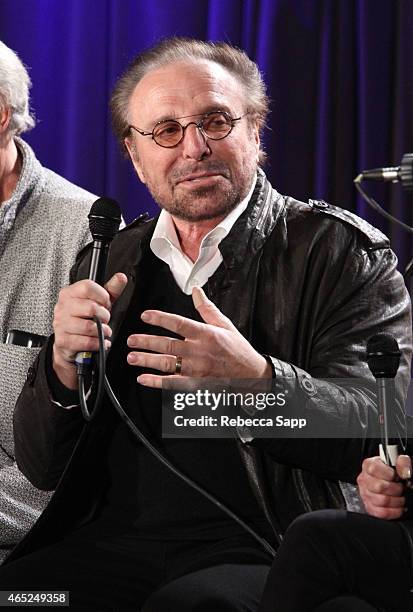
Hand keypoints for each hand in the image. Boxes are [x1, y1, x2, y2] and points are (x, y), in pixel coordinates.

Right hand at [53, 273, 127, 388]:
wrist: (69, 341)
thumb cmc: (84, 318)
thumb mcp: (98, 301)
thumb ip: (111, 289)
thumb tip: (121, 277)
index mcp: (69, 293)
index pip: (87, 287)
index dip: (102, 296)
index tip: (105, 303)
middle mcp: (62, 307)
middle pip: (91, 308)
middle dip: (104, 316)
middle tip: (104, 319)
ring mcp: (61, 324)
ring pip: (90, 327)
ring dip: (102, 331)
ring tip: (103, 331)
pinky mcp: (64, 341)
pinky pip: (87, 342)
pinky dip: (98, 343)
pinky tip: (99, 341)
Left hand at [127, 286, 271, 387]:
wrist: (251, 375)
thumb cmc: (238, 350)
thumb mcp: (225, 325)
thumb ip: (207, 309)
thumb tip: (196, 291)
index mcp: (206, 334)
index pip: (179, 323)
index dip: (161, 319)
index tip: (145, 316)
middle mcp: (199, 351)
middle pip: (168, 345)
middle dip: (147, 342)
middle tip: (131, 339)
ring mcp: (196, 369)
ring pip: (167, 364)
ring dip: (148, 360)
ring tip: (132, 357)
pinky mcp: (196, 384)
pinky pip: (173, 383)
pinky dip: (157, 382)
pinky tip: (143, 379)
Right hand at [357, 455, 411, 518]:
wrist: (392, 482)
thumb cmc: (394, 472)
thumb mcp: (399, 462)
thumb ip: (403, 462)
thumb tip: (404, 472)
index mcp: (369, 465)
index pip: (373, 469)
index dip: (388, 474)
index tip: (396, 476)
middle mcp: (364, 479)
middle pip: (379, 487)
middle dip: (396, 488)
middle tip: (401, 487)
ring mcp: (365, 494)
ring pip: (381, 501)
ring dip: (397, 500)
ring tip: (400, 496)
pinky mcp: (369, 507)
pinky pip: (382, 513)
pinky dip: (394, 511)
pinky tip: (397, 505)